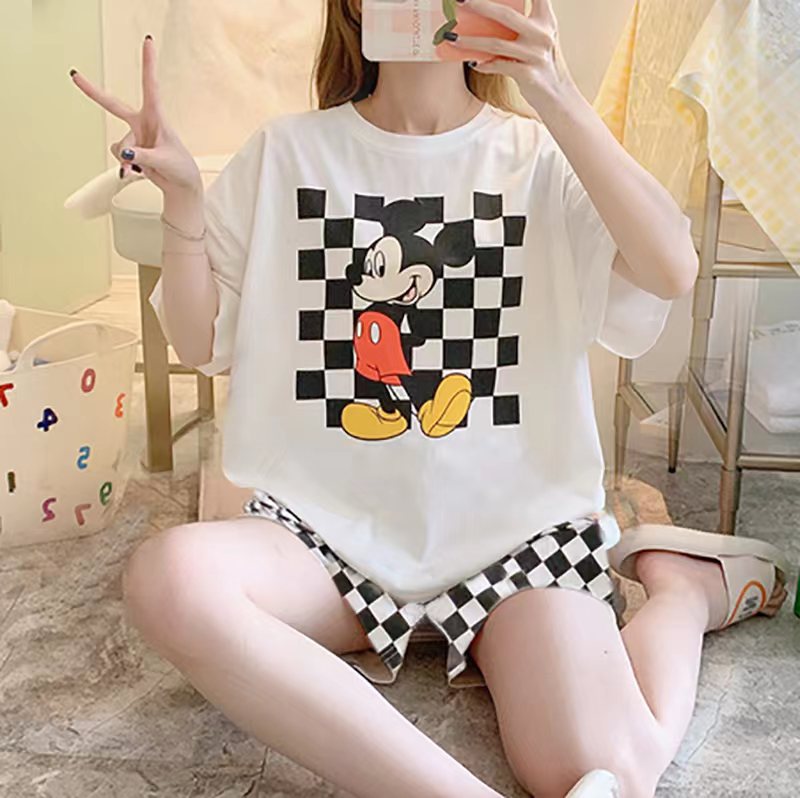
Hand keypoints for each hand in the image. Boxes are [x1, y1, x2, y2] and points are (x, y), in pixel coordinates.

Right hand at [70, 35, 202, 196]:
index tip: (147, 41)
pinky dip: (124, 164)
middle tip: (74, 76)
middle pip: (113, 105)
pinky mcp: (130, 149)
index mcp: (156, 117)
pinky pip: (118, 154)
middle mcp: (142, 123)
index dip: (148, 63)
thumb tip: (124, 152)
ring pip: (119, 144)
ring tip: (141, 166)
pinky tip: (135, 169)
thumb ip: (143, 156)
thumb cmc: (180, 167)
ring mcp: (135, 136)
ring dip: (126, 157)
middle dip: (93, 92)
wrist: (180, 183)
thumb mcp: (164, 160)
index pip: (151, 86)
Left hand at [448, 0, 576, 111]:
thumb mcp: (536, 38)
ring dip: (470, 41)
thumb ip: (519, 23)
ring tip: (452, 38)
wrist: (555, 95)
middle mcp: (542, 34)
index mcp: (545, 19)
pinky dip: (484, 64)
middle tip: (460, 0)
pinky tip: (473, 63)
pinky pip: (499, 66)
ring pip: (495, 43)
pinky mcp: (528, 74)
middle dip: (479, 5)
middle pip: (505, 14)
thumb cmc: (539, 62)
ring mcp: (536, 55)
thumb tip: (484, 13)